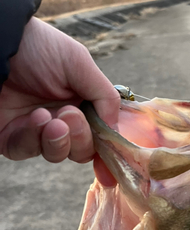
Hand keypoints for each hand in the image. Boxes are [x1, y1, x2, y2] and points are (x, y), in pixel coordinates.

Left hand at [0, 17, 119, 162]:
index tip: (109, 160)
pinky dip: (33, 138)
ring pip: (57, 154)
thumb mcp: (79, 63)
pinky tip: (34, 118)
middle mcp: (61, 120)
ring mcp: (37, 131)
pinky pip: (28, 151)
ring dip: (58, 140)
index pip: (99, 136)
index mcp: (81, 104)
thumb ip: (105, 97)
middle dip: (80, 138)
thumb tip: (115, 128)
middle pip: (82, 151)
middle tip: (70, 116)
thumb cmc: (37, 47)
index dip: (105, 150)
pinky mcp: (12, 138)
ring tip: (51, 119)